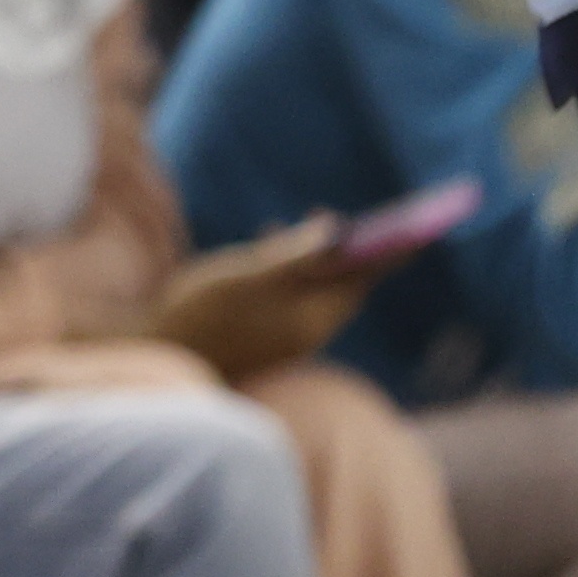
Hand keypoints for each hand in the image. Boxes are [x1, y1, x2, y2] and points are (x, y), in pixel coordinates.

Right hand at [157, 215, 374, 381]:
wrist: (161, 354)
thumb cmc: (200, 310)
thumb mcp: (246, 275)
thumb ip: (293, 255)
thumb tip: (337, 230)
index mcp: (311, 318)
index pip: (361, 278)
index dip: (389, 251)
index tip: (416, 229)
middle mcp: (308, 331)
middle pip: (346, 286)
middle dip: (359, 252)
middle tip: (376, 221)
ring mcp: (286, 336)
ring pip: (319, 291)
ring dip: (323, 258)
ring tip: (313, 222)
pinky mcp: (265, 334)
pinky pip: (296, 297)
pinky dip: (297, 270)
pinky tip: (271, 247)